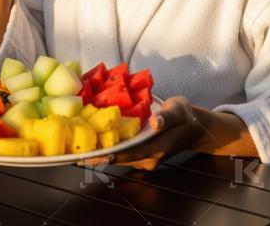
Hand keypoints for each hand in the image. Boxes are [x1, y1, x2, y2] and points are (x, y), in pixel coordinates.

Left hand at [78, 96, 203, 170]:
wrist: (194, 127)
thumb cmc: (185, 116)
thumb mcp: (178, 110)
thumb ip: (167, 116)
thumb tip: (154, 121)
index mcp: (156, 148)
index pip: (128, 154)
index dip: (108, 156)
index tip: (90, 157)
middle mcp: (148, 158)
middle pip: (120, 159)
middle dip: (98, 157)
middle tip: (76, 153)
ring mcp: (145, 159)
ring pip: (120, 158)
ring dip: (101, 154)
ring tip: (80, 148)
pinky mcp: (142, 154)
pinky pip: (123, 153)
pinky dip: (109, 149)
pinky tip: (95, 143)